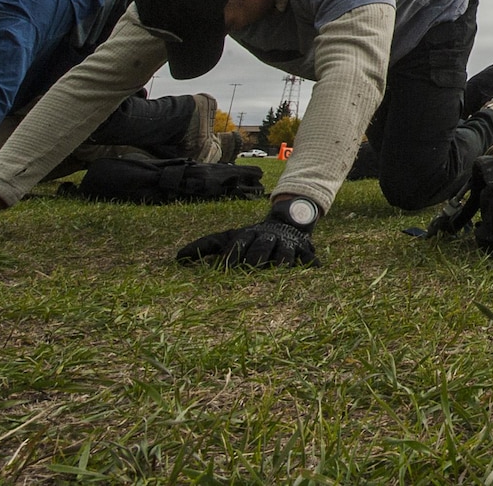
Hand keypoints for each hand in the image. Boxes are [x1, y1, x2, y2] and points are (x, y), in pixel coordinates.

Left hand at [176, 210, 317, 268]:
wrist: (288, 219)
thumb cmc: (252, 237)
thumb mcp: (230, 237)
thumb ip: (206, 246)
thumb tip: (176, 259)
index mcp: (249, 235)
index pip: (239, 244)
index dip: (232, 256)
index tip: (225, 269)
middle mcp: (268, 238)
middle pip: (261, 248)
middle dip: (256, 259)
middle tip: (251, 270)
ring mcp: (286, 244)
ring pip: (285, 254)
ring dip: (282, 262)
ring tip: (279, 272)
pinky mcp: (304, 250)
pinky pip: (309, 258)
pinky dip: (312, 263)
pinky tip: (315, 270)